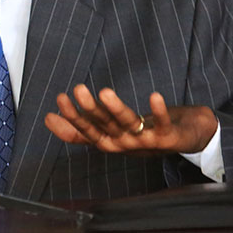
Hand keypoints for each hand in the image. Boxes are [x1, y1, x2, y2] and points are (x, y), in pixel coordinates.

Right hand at [44, 84, 217, 155]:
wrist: (184, 137)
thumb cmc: (142, 131)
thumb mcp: (108, 129)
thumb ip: (79, 128)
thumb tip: (48, 119)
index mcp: (109, 141)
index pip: (87, 129)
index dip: (73, 116)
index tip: (61, 98)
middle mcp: (125, 143)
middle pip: (105, 125)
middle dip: (91, 110)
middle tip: (78, 89)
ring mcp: (146, 141)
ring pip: (128, 124)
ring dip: (117, 109)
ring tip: (106, 92)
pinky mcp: (168, 136)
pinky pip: (162, 124)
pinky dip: (158, 112)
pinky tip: (154, 97)